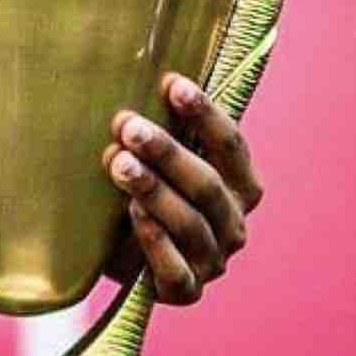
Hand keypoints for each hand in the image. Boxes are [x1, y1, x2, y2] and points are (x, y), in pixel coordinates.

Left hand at [103, 73, 263, 304]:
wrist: (116, 252)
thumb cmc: (142, 187)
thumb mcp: (156, 155)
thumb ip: (160, 123)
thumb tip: (137, 64)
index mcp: (238, 185)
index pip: (231, 147)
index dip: (205, 115)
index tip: (171, 84)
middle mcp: (233, 224)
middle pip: (207, 184)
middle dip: (168, 151)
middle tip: (127, 125)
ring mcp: (212, 261)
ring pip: (190, 224)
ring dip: (154, 190)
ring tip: (118, 162)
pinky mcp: (184, 292)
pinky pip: (176, 272)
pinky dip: (155, 243)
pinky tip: (133, 214)